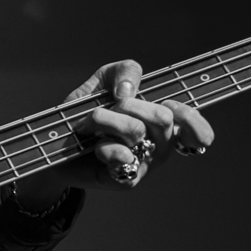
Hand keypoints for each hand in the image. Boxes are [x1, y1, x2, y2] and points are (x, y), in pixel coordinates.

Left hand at [8, 60, 214, 205]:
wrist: (55, 143)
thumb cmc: (85, 111)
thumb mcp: (103, 80)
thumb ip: (124, 71)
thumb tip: (128, 91)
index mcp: (163, 121)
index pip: (196, 125)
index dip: (190, 116)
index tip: (169, 104)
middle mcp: (161, 144)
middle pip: (162, 118)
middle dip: (128, 104)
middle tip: (109, 107)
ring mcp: (146, 163)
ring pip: (136, 132)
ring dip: (105, 120)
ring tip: (89, 124)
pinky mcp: (127, 179)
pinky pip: (123, 157)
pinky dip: (103, 145)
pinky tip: (94, 148)